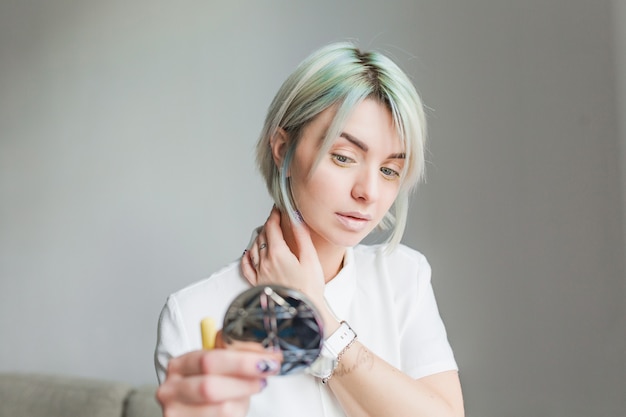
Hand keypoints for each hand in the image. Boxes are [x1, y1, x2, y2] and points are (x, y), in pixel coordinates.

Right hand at [156, 348, 281, 416]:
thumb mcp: (217, 367)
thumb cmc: (209, 386)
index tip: (267, 360)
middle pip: (210, 387)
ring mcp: (176, 413)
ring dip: (243, 401)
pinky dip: (238, 413)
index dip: (241, 361)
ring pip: (221, 410)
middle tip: (265, 376)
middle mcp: (171, 390)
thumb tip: (266, 353)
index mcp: (179, 365)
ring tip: (248, 394)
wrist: (195, 411)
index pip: (209, 359)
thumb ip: (234, 355)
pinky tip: (238, 406)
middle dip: (245, 382)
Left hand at [241, 207, 324, 306]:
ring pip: (253, 249)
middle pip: (262, 236)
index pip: (272, 226)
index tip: (278, 208)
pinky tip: (248, 254)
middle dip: (269, 225)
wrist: (303, 314)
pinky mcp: (257, 285)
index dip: (274, 214)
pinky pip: (246, 267)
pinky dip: (246, 257)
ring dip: (259, 238)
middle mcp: (265, 262)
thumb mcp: (310, 259)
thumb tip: (296, 217)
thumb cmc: (310, 289)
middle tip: (276, 220)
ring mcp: (259, 274)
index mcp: (278, 253)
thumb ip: (302, 236)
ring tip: (266, 234)